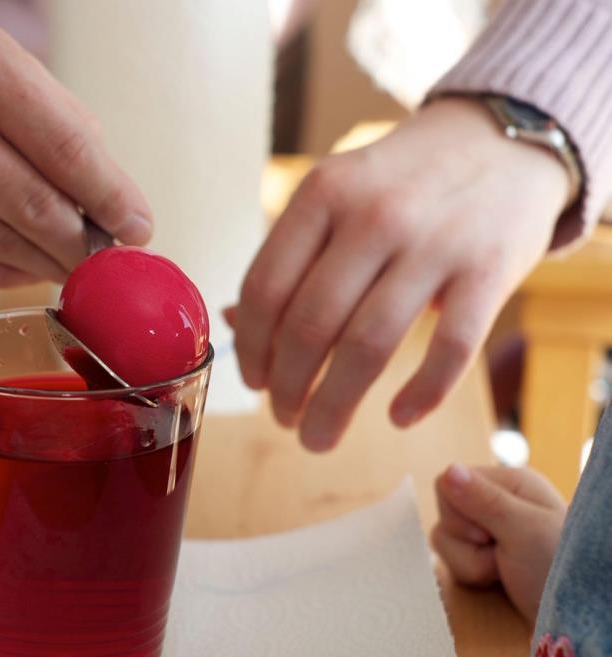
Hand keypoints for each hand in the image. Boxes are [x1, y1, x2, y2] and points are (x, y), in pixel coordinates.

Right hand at [0, 0, 150, 286]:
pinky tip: (27, 265)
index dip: (113, 199)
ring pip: (2, 244)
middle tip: (108, 255)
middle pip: (37, 208)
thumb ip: (53, 117)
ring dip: (49, 262)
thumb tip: (108, 198)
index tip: (139, 227)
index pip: (68, 150)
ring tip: (73, 263)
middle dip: (85, 243)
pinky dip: (5, 271)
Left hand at [234, 98, 569, 450]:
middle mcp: (374, 215)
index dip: (250, 348)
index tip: (253, 382)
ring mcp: (434, 243)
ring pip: (368, 347)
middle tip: (283, 418)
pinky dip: (420, 394)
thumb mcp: (337, 195)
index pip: (265, 288)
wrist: (503, 139)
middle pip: (309, 326)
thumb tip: (234, 323)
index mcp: (323, 193)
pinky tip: (397, 417)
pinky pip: (448, 349)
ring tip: (318, 436)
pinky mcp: (489, 271)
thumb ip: (290, 256)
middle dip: (286, 388)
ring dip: (334, 406)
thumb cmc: (402, 183)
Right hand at [432, 464, 565, 622]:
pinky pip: (450, 558)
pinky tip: (495, 579)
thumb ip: (484, 500)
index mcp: (510, 484)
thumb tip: (449, 470)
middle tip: (502, 554)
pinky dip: (469, 573)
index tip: (489, 531)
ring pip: (444, 537)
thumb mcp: (525, 532)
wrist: (570, 620)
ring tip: (502, 571)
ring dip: (469, 562)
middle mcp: (497, 502)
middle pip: (445, 511)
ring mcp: (488, 530)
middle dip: (466, 541)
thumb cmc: (559, 572)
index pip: (449, 481)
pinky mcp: (481, 555)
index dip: (459, 510)